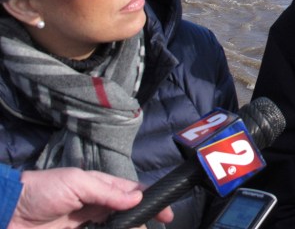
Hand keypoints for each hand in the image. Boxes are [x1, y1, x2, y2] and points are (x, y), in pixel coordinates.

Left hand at [11, 168, 173, 228]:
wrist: (8, 213)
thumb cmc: (43, 190)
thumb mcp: (77, 182)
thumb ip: (107, 191)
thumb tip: (137, 197)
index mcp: (99, 187)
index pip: (132, 192)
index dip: (151, 201)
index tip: (166, 214)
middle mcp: (96, 207)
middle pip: (127, 216)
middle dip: (141, 222)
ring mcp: (86, 225)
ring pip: (115, 228)